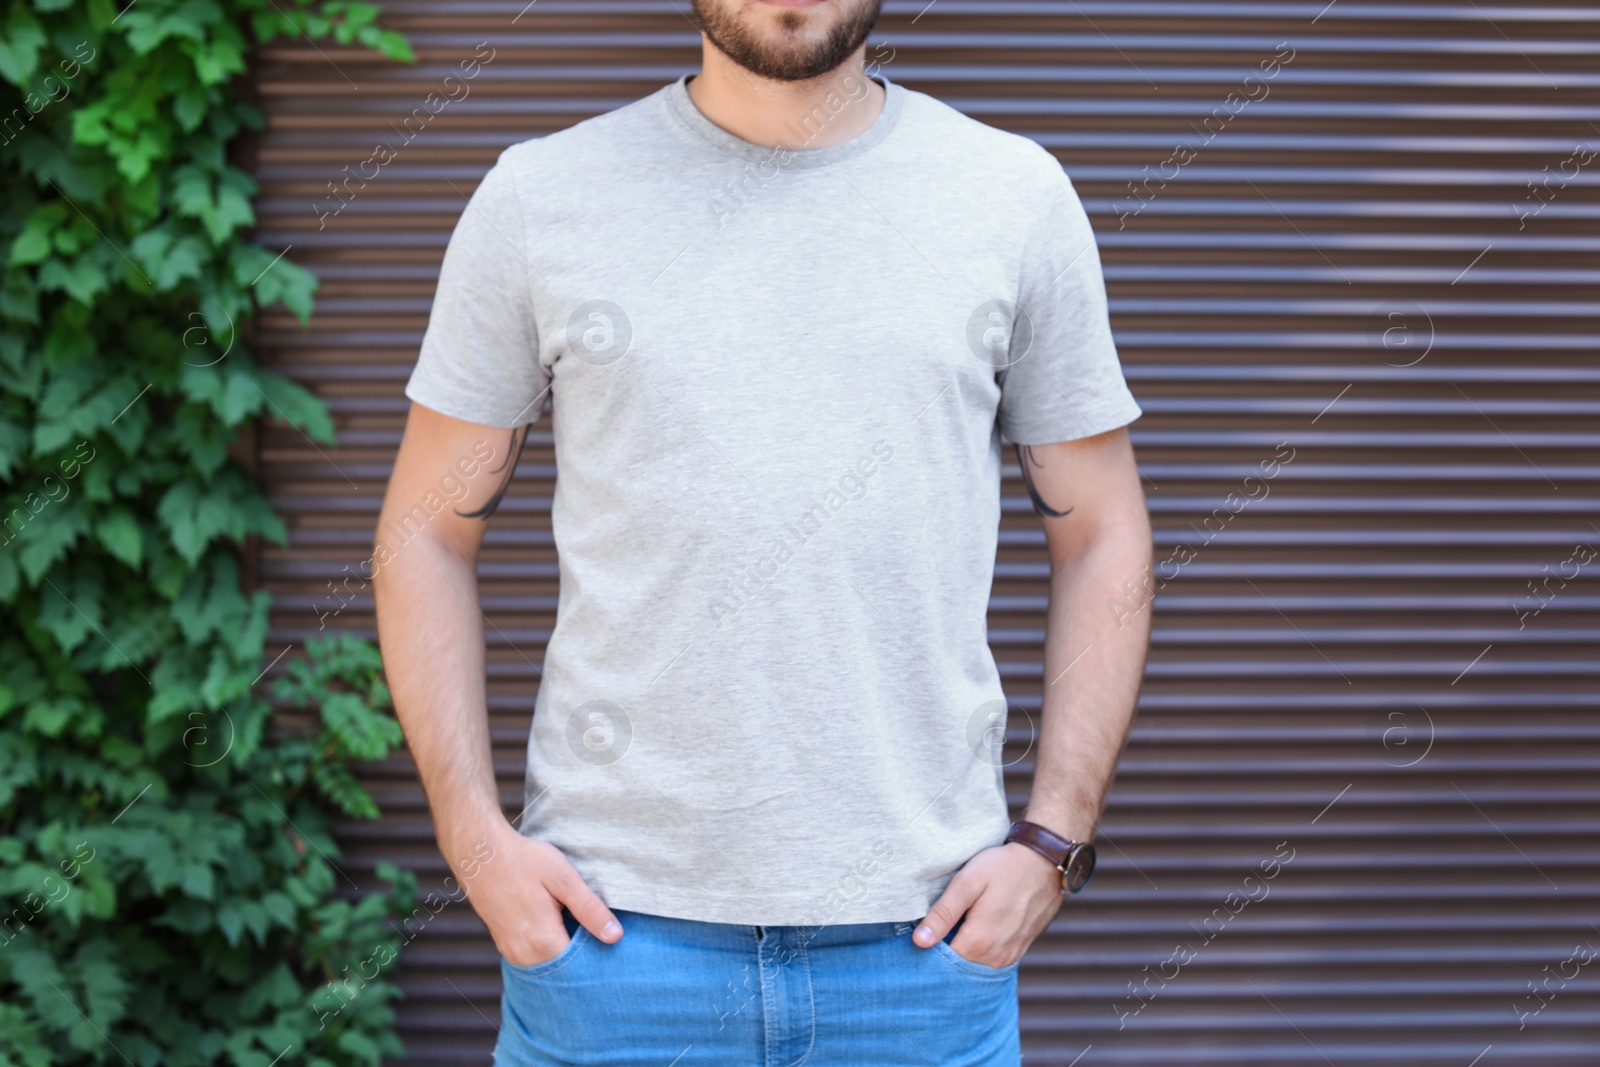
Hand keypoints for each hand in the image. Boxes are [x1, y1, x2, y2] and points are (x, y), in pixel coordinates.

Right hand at [449, 820, 622, 966]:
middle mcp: (525, 956)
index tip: (611, 937)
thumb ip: (589, 909)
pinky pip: (536, 958)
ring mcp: (512, 954)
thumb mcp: (564, 879)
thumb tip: (615, 936)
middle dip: (584, 954)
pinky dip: (551, 947)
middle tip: (598, 927)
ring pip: (551, 964)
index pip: (582, 966)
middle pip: (566, 968)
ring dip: (567, 950)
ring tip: (577, 922)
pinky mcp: (506, 947)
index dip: (600, 953)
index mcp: (543, 941)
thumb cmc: (524, 861)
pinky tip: (558, 923)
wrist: (480, 854)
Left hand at [912, 842, 1063, 966]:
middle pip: (958, 962)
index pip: (941, 959)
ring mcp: (1010, 956)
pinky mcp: (1019, 950)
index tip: (930, 923)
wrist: (1045, 863)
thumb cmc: (1003, 867)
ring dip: (965, 946)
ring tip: (964, 918)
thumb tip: (920, 941)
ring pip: (975, 961)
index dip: (931, 942)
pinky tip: (979, 923)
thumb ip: (943, 914)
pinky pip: (991, 957)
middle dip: (948, 945)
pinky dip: (981, 946)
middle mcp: (996, 957)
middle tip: (946, 917)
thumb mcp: (967, 883)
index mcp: (979, 943)